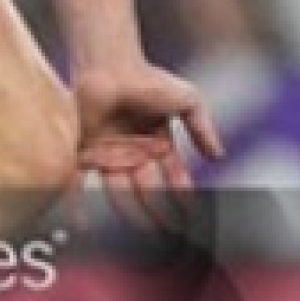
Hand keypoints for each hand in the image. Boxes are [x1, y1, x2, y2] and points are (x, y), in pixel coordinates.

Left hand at [73, 61, 222, 235]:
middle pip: (146, 191)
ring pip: (118, 191)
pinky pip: (80, 181)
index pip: (173, 179)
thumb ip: (202, 128)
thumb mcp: (188, 101)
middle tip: (163, 237)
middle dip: (155, 213)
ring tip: (134, 237)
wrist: (110, 63)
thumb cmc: (149, 77)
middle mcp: (132, 154)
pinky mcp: (84, 150)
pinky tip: (83, 224)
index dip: (181, 199)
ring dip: (126, 212)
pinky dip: (79, 202)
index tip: (190, 220)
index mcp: (157, 146)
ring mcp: (107, 154)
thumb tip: (220, 156)